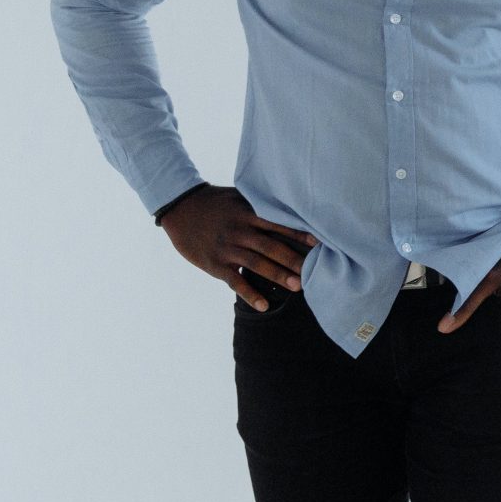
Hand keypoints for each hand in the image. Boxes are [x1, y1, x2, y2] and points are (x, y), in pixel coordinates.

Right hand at [158, 184, 316, 311]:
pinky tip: (264, 306)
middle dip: (294, 260)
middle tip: (315, 271)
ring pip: (257, 264)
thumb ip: (261, 203)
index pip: (279, 224)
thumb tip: (291, 202)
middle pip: (272, 247)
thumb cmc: (216, 202)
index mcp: (248, 213)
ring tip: (299, 286)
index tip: (320, 243)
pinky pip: (235, 281)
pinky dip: (250, 294)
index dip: (299, 233)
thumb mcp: (239, 196)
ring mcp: (227, 249)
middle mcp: (240, 231)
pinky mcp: (215, 264)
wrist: (180, 208)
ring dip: (279, 276)